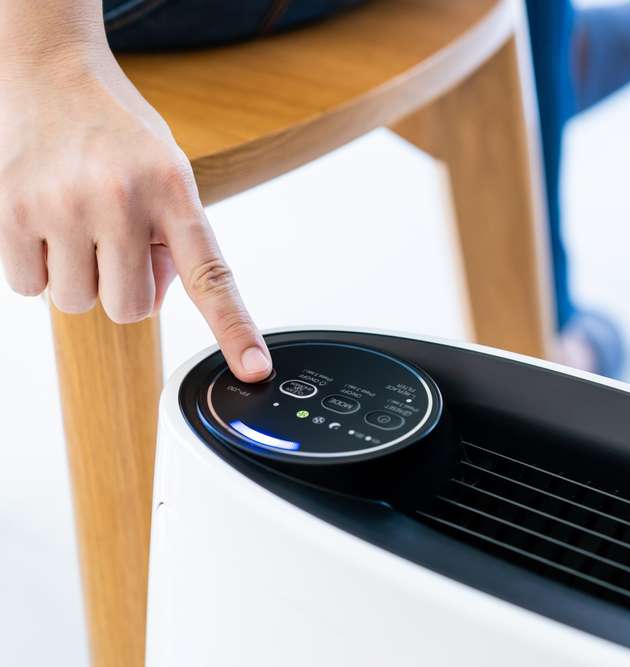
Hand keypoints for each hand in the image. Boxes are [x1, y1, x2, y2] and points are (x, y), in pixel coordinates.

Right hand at [0, 46, 271, 381]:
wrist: (51, 71)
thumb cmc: (118, 131)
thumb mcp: (168, 174)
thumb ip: (172, 239)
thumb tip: (147, 301)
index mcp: (173, 190)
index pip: (210, 276)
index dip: (234, 329)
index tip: (253, 369)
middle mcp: (120, 197)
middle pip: (127, 309)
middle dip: (121, 289)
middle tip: (113, 244)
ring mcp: (61, 205)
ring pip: (75, 302)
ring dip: (77, 278)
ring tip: (77, 226)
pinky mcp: (10, 210)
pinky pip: (27, 286)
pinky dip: (35, 268)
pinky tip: (44, 224)